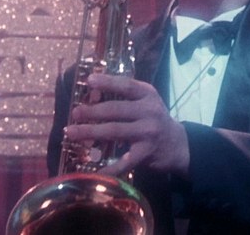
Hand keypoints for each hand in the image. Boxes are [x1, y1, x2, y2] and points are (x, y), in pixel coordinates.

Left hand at [65, 73, 189, 178]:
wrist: (178, 145)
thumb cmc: (155, 120)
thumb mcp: (147, 102)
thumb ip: (126, 97)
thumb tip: (92, 95)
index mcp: (147, 95)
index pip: (126, 85)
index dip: (107, 82)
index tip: (89, 80)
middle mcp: (149, 111)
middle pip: (115, 110)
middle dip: (92, 111)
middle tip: (75, 113)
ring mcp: (148, 133)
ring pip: (114, 131)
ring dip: (90, 132)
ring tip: (71, 132)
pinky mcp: (146, 153)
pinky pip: (123, 161)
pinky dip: (108, 167)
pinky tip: (94, 170)